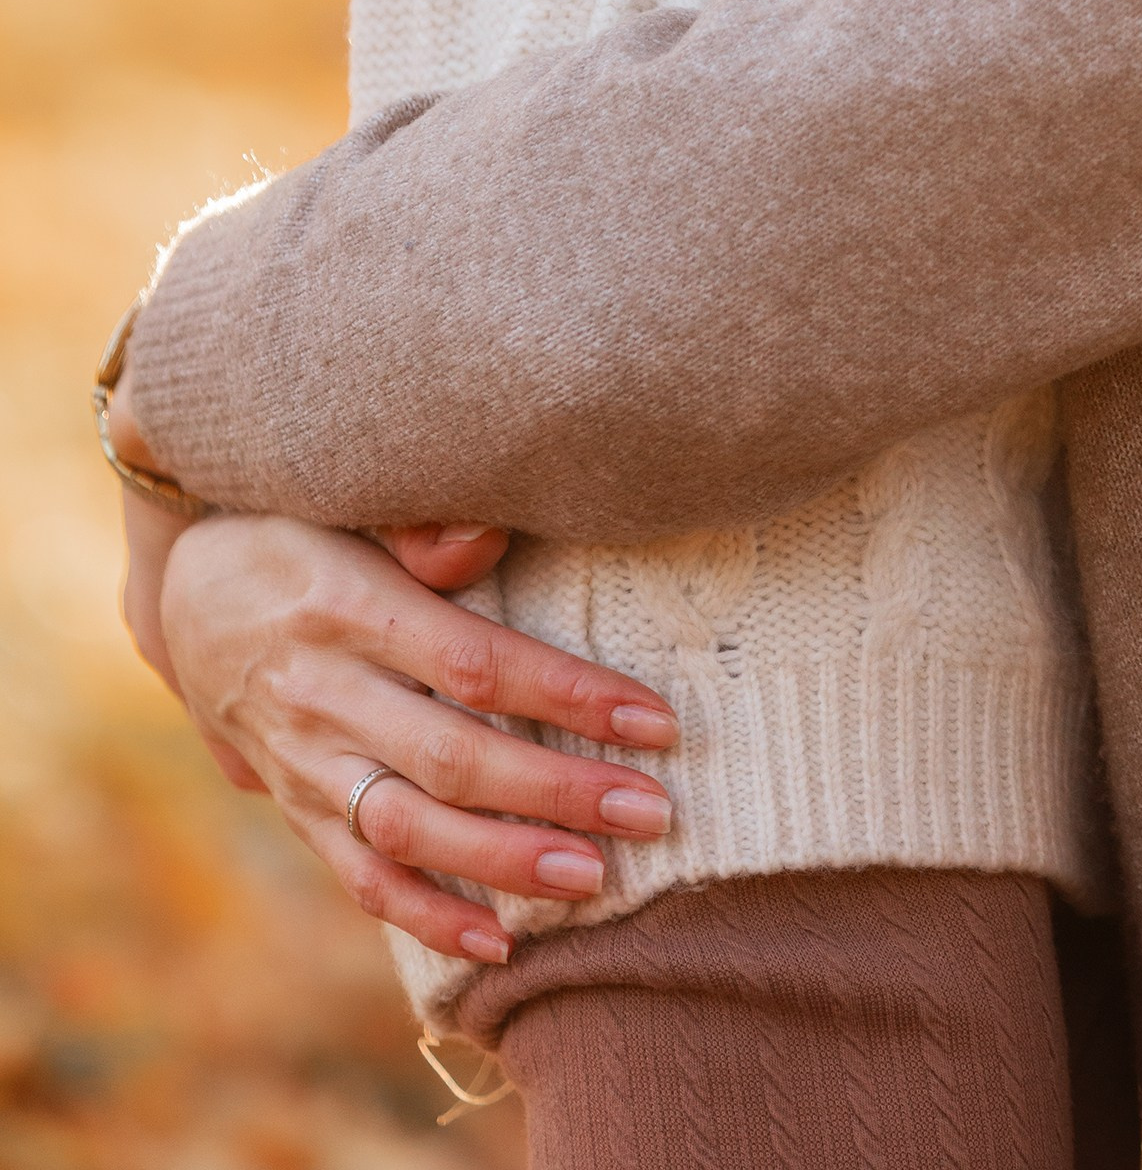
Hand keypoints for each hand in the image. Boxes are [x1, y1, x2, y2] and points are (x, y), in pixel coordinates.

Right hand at [158, 511, 679, 964]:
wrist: (188, 592)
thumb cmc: (300, 528)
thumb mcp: (344, 500)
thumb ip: (417, 528)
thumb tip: (485, 540)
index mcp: (349, 608)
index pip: (475, 664)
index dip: (567, 696)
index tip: (654, 721)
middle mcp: (324, 694)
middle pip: (453, 759)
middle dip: (558, 792)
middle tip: (651, 813)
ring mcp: (306, 762)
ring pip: (410, 830)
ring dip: (504, 862)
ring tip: (594, 879)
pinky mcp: (296, 808)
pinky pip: (359, 875)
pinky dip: (425, 916)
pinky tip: (499, 940)